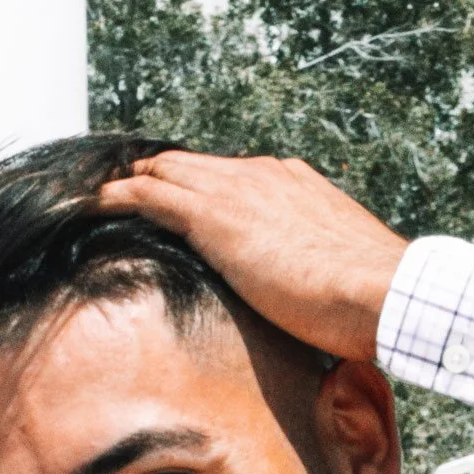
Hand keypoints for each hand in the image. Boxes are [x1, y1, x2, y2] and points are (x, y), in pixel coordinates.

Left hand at [94, 152, 409, 363]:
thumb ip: (310, 274)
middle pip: (191, 166)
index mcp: (292, 184)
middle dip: (157, 176)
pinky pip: (148, 194)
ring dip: (131, 182)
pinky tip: (90, 205)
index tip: (179, 205)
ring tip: (97, 198)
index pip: (231, 178)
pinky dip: (116, 196)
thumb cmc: (371, 300)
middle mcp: (261, 175)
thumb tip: (305, 307)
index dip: (199, 189)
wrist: (383, 292)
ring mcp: (236, 189)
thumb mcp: (336, 275)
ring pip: (164, 171)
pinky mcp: (214, 215)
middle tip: (122, 194)